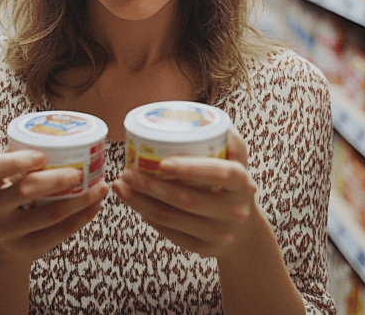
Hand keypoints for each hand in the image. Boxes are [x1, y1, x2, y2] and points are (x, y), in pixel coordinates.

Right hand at [0, 149, 108, 266]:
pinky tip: (96, 205)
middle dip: (57, 179)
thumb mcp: (6, 180)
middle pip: (25, 191)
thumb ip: (22, 160)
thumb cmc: (11, 199)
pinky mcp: (27, 248)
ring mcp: (9, 232)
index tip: (42, 156)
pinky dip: (82, 218)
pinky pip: (60, 233)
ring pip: (49, 215)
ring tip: (100, 187)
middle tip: (80, 172)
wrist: (2, 243)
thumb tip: (59, 132)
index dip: (17, 161)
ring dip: (80, 200)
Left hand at [112, 127, 260, 259]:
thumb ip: (229, 139)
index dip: (190, 168)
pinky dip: (146, 214)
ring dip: (139, 201)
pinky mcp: (202, 249)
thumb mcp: (240, 162)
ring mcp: (218, 233)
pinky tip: (132, 200)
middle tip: (127, 171)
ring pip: (170, 218)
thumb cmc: (233, 186)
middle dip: (150, 185)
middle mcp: (234, 210)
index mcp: (243, 183)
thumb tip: (205, 115)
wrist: (244, 231)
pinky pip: (168, 231)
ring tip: (120, 184)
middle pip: (186, 199)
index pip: (219, 173)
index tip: (161, 162)